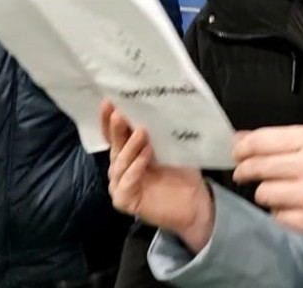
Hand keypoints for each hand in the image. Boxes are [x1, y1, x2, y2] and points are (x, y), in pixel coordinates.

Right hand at [100, 99, 214, 251]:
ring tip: (142, 132)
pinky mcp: (123, 200)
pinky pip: (126, 182)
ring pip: (120, 163)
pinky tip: (146, 157)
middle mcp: (120, 166)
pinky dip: (135, 168)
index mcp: (128, 151)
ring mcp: (119, 183)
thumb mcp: (169, 146)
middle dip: (117, 129)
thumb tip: (153, 105)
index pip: (112, 133)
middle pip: (115, 145)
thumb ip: (157, 131)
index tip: (109, 102)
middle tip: (120, 114)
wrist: (195, 202)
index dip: (108, 119)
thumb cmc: (182, 172)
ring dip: (131, 147)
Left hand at [232, 125, 302, 236]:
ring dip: (265, 192)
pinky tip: (292, 205)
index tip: (236, 152)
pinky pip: (276, 216)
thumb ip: (279, 138)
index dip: (242, 147)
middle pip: (259, 167)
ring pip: (264, 193)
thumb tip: (241, 138)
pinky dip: (279, 212)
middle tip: (243, 172)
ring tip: (278, 189)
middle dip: (245, 170)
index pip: (262, 141)